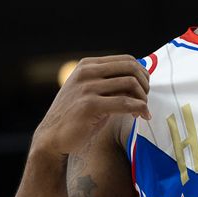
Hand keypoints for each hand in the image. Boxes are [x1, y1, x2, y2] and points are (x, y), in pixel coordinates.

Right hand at [32, 55, 150, 156]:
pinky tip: (142, 116)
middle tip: (145, 99)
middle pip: (131, 68)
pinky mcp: (89, 105)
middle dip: (145, 84)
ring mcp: (87, 88)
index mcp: (87, 65)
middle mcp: (86, 72)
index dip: (142, 73)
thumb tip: (140, 80)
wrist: (52, 137)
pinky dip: (139, 109)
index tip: (145, 88)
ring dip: (143, 98)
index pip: (126, 60)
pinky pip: (125, 103)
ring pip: (130, 84)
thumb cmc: (76, 116)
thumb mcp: (90, 92)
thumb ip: (110, 83)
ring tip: (142, 110)